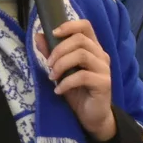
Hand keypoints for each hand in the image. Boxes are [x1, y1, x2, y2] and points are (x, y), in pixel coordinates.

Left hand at [38, 20, 115, 141]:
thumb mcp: (60, 71)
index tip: (53, 34)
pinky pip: (83, 76)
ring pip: (82, 55)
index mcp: (92, 48)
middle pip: (80, 39)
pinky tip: (58, 90)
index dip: (69, 26)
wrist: (91, 117)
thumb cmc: (77, 92)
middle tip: (49, 65)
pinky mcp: (104, 83)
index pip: (85, 26)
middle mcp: (101, 55)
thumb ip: (51, 54)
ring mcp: (104, 68)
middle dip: (59, 50)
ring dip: (62, 64)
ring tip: (53, 77)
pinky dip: (66, 82)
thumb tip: (38, 36)